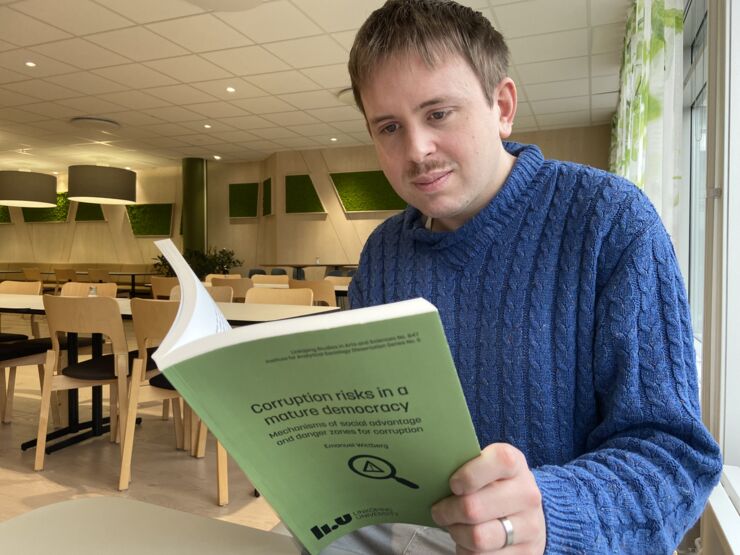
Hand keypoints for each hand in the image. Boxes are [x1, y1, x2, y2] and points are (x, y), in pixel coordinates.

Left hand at [431, 443, 545, 553]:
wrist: (527, 512)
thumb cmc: (494, 485)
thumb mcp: (485, 467)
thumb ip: (464, 467)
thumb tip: (431, 476)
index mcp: (514, 464)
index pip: (499, 461)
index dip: (470, 474)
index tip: (453, 485)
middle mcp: (527, 494)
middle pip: (475, 507)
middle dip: (448, 511)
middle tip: (439, 511)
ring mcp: (529, 526)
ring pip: (478, 538)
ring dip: (456, 533)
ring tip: (452, 526)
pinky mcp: (525, 552)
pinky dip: (467, 551)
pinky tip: (467, 541)